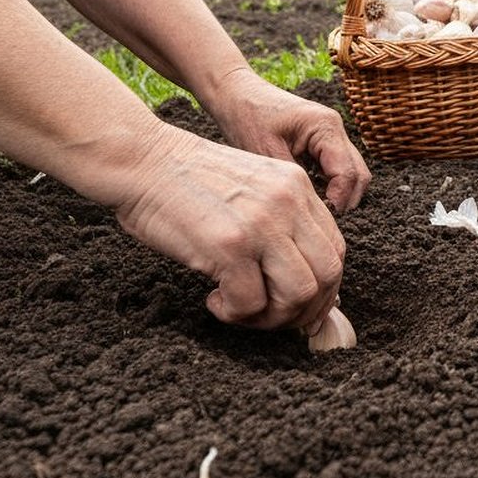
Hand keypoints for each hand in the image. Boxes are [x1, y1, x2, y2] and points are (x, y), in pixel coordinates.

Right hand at [115, 125, 345, 329]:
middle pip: (328, 275)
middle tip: (270, 317)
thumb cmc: (187, 181)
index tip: (299, 306)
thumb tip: (303, 285)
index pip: (336, 249)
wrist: (141, 160)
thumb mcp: (252, 189)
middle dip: (304, 310)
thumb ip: (281, 223)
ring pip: (299, 294)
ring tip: (240, 310)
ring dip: (271, 317)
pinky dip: (235, 314)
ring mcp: (262, 224)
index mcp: (297, 187)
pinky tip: (214, 299)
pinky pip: (251, 303)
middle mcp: (288, 203)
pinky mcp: (230, 246)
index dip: (324, 287)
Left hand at [204, 68, 370, 211]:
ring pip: (352, 172)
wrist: (235, 94)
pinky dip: (330, 184)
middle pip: (359, 174)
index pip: (348, 173)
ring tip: (315, 209)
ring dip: (340, 193)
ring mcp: (331, 133)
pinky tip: (309, 196)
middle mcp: (335, 128)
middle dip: (345, 200)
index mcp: (325, 126)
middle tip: (320, 218)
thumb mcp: (268, 154)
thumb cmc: (247, 118)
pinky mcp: (322, 140)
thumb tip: (315, 212)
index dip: (339, 200)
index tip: (320, 218)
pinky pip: (337, 167)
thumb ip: (296, 182)